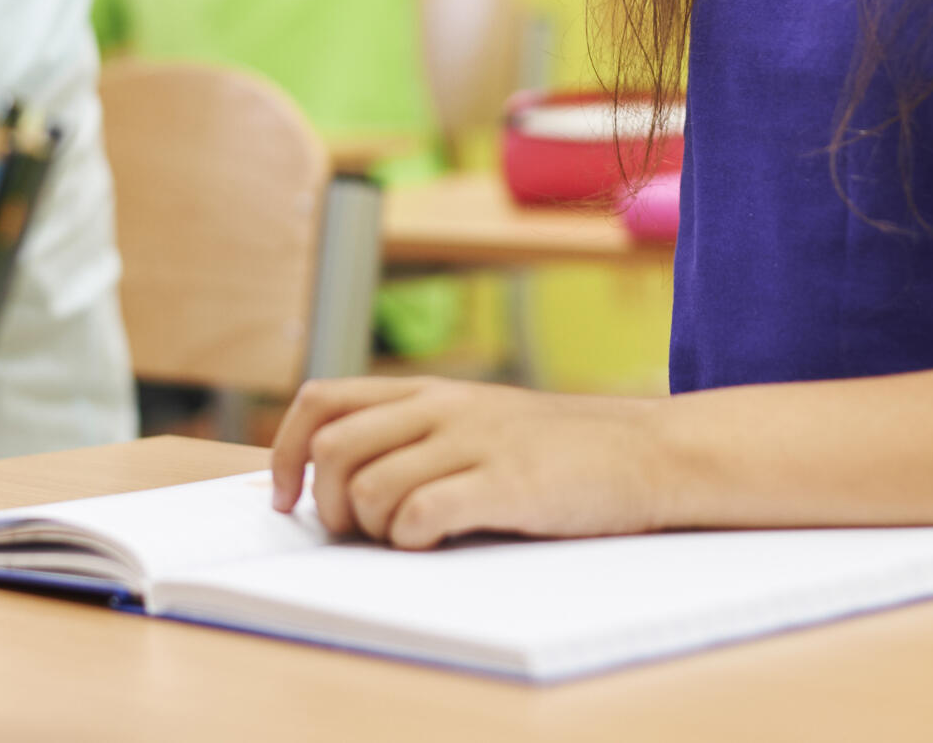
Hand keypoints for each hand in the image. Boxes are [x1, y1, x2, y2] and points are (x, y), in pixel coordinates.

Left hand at [269, 376, 670, 548]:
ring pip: (372, 487)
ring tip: (408, 538)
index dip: (284, 451)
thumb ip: (417, 432)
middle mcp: (444, 407)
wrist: (647, 452)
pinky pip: (421, 515)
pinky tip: (438, 542)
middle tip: (356, 531)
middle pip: (335, 448)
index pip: (323, 401)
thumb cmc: (559, 451)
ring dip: (374, 528)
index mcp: (430, 389)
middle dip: (328, 503)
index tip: (285, 498)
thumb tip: (341, 482)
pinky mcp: (506, 484)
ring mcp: (475, 443)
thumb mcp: (480, 419)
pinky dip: (412, 540)